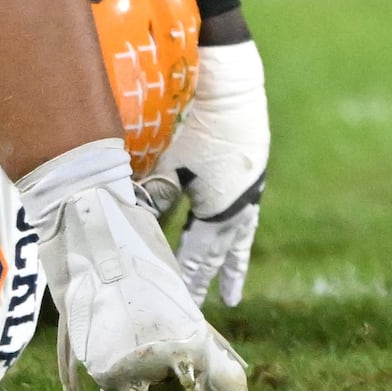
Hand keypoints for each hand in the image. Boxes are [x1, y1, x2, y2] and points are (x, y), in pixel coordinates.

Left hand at [141, 36, 266, 305]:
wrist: (233, 87)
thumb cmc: (195, 129)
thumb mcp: (170, 168)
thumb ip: (157, 201)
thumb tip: (139, 227)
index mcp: (221, 208)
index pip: (200, 255)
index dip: (191, 278)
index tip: (184, 302)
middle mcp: (242, 202)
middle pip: (226, 250)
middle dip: (219, 276)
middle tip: (220, 303)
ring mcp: (251, 186)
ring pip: (241, 233)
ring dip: (235, 257)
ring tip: (234, 282)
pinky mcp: (252, 169)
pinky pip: (244, 211)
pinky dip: (236, 228)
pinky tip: (231, 230)